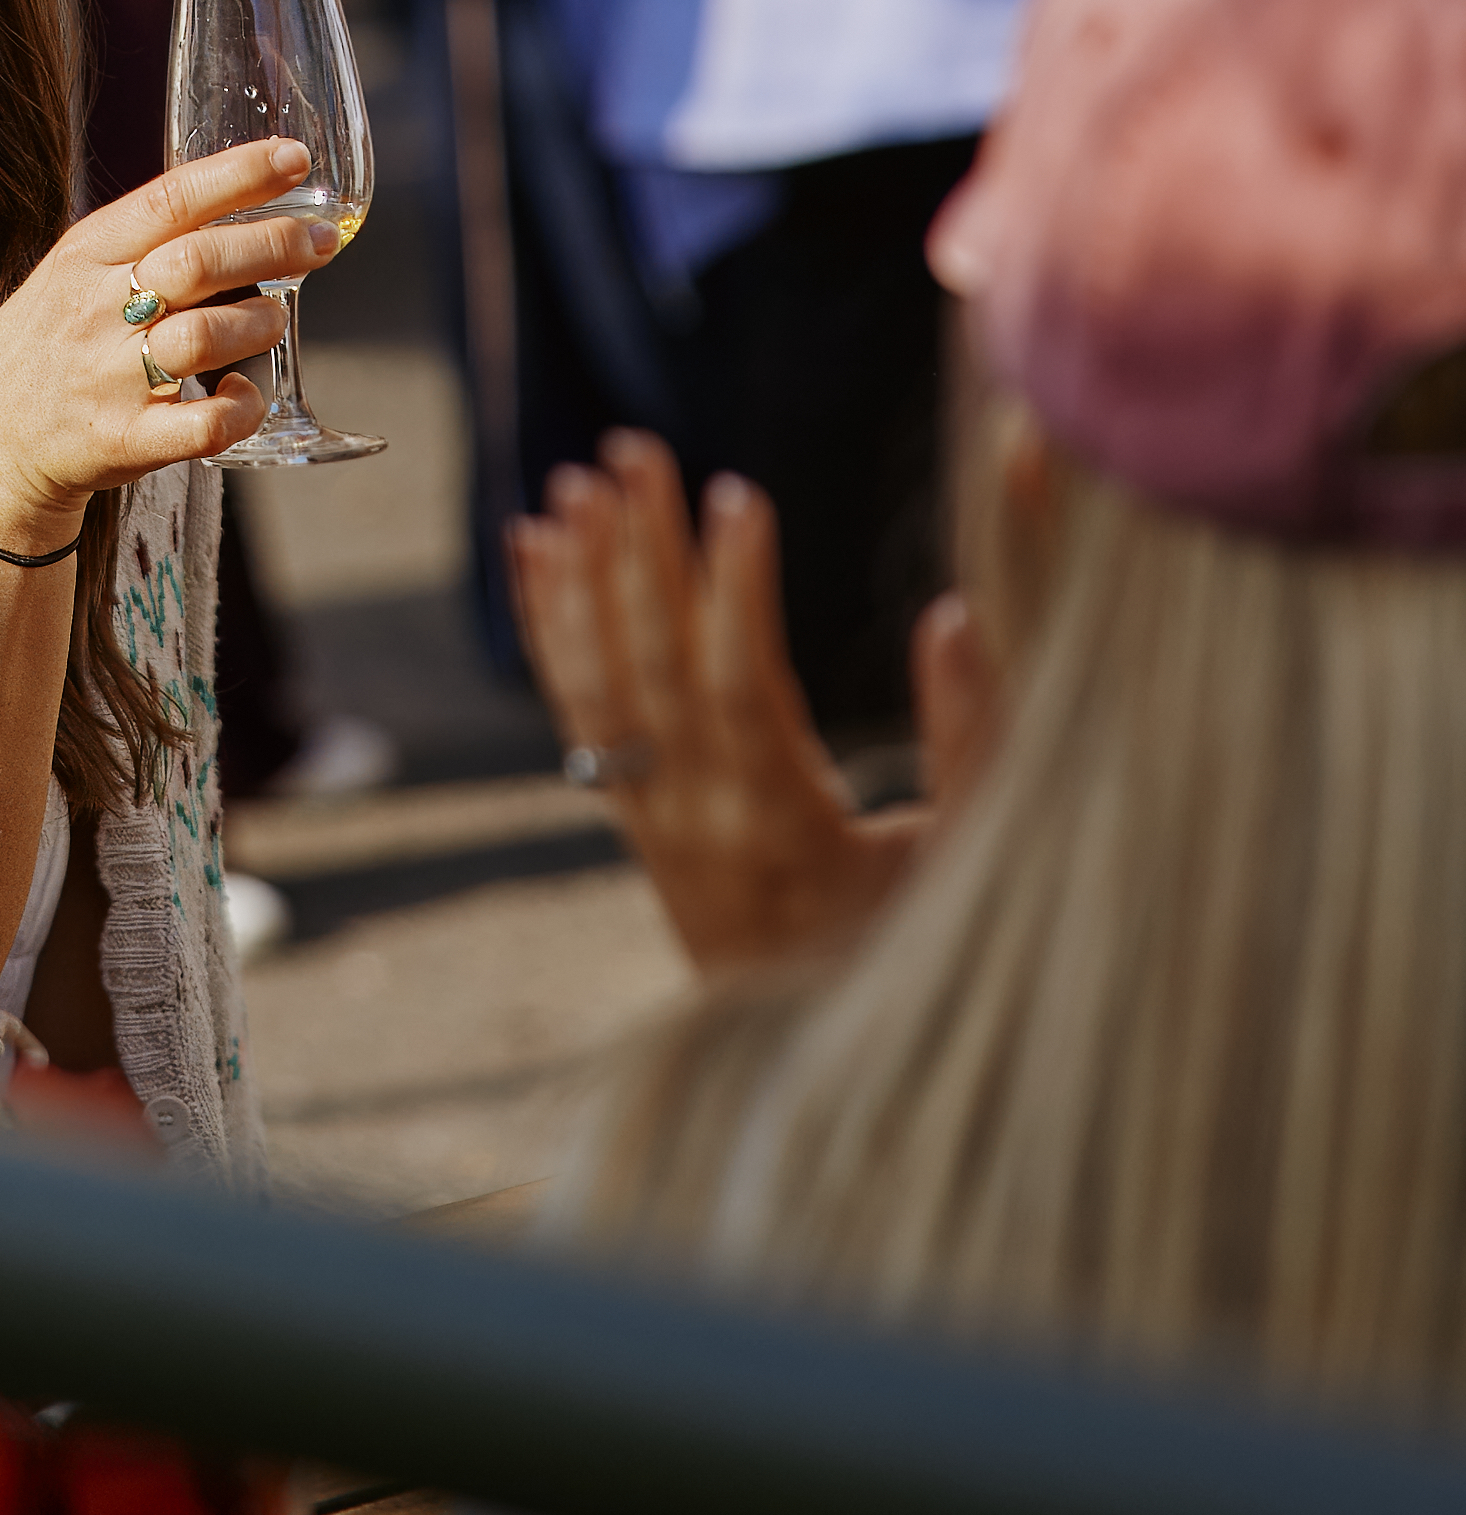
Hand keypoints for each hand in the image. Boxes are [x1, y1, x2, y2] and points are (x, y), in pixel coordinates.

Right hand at [0, 141, 338, 554]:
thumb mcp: (70, 273)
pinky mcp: (127, 440)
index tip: (294, 158)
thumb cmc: (48, 345)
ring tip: (272, 319)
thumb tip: (235, 198)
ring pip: (206, 336)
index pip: (170, 200)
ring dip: (259, 322)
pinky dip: (242, 406)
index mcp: (84, 256)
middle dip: (274, 244)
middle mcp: (95, 311)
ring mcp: (110, 379)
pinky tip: (245, 392)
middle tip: (318, 242)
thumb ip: (138, 240)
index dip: (240, 174)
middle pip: (199, 262)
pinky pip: (204, 424)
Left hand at [506, 435, 924, 974]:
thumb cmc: (926, 954)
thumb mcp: (978, 856)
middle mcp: (703, 824)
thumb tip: (950, 615)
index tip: (739, 491)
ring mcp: (657, 827)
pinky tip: (535, 555)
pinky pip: (577, 718)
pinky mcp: (638, 826)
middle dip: (640, 551)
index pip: (742, 685)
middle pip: (654, 667)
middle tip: (630, 447)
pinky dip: (550, 631)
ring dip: (582, 579)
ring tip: (572, 486)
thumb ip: (973, 735)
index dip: (735, 588)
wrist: (835, 1068)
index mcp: (788, 829)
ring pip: (601, 688)